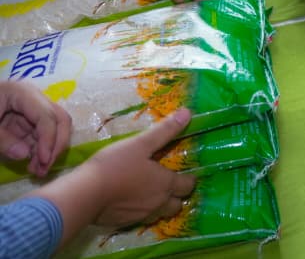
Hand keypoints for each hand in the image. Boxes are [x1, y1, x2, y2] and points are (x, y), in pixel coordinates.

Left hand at [0, 82, 70, 176]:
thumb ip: (2, 139)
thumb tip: (25, 154)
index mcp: (23, 93)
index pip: (47, 115)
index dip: (49, 139)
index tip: (44, 160)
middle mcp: (34, 99)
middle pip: (59, 119)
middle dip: (56, 144)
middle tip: (45, 167)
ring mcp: (33, 111)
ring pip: (55, 129)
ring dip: (50, 151)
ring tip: (38, 171)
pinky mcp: (29, 122)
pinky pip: (42, 136)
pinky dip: (41, 152)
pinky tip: (34, 166)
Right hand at [73, 108, 196, 227]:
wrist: (84, 195)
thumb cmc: (115, 166)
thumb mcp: (141, 143)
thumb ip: (165, 130)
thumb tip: (188, 113)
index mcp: (166, 184)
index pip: (188, 186)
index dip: (189, 180)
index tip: (186, 174)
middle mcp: (158, 203)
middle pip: (176, 205)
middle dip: (176, 196)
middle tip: (169, 184)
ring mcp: (141, 216)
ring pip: (159, 214)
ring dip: (160, 206)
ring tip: (151, 193)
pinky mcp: (123, 223)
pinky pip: (140, 219)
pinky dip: (141, 211)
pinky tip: (130, 201)